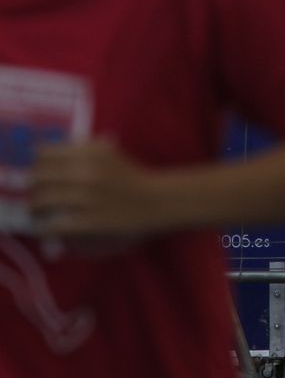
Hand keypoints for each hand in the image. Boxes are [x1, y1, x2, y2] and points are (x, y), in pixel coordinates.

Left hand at [31, 138, 161, 240]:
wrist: (158, 201)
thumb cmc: (131, 178)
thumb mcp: (109, 153)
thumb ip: (81, 148)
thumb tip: (45, 151)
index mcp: (90, 153)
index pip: (44, 154)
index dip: (37, 164)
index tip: (40, 172)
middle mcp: (86, 173)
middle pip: (39, 178)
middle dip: (33, 188)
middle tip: (37, 195)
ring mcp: (87, 198)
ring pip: (42, 202)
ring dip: (35, 209)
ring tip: (38, 214)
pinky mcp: (89, 222)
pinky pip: (55, 225)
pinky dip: (46, 228)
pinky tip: (48, 229)